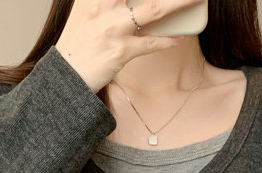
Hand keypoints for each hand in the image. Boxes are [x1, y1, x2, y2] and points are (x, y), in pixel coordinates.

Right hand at [55, 0, 201, 92]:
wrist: (67, 76)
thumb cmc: (81, 46)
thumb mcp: (89, 15)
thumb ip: (108, 4)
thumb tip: (136, 5)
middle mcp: (103, 8)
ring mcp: (113, 29)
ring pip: (153, 10)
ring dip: (178, 4)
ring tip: (194, 0)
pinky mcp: (120, 51)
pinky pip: (150, 43)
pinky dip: (166, 41)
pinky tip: (178, 38)